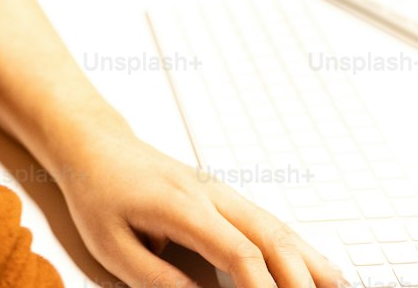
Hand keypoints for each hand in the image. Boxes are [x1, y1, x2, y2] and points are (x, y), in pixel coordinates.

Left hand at [57, 124, 349, 287]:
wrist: (96, 145)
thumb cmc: (100, 193)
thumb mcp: (111, 243)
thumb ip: (153, 276)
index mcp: (181, 204)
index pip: (236, 248)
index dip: (261, 286)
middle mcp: (209, 194)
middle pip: (269, 234)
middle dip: (302, 277)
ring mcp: (221, 193)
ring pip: (278, 226)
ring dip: (313, 262)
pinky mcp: (224, 198)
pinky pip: (269, 223)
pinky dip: (300, 248)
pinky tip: (320, 270)